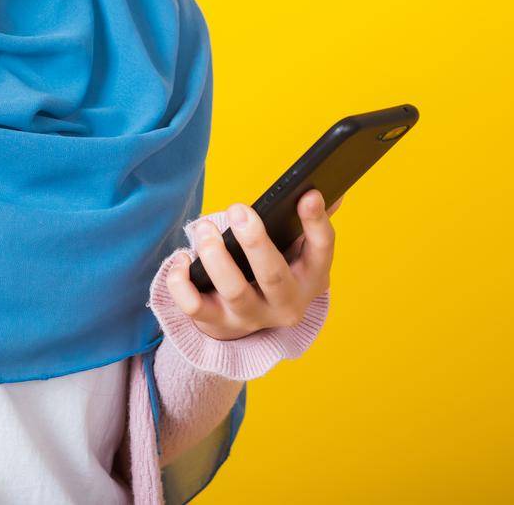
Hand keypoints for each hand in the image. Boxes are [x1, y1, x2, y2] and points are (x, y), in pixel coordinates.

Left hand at [165, 190, 341, 341]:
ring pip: (234, 291)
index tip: (308, 193)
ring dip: (215, 256)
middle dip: (254, 241)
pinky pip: (195, 306)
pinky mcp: (218, 323)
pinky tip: (182, 258)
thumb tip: (331, 190)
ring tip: (204, 228)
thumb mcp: (300, 253)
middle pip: (272, 275)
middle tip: (238, 209)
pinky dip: (182, 283)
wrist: (254, 323)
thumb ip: (311, 224)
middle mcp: (286, 303)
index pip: (322, 249)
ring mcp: (251, 317)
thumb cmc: (278, 271)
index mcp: (312, 277)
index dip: (316, 222)